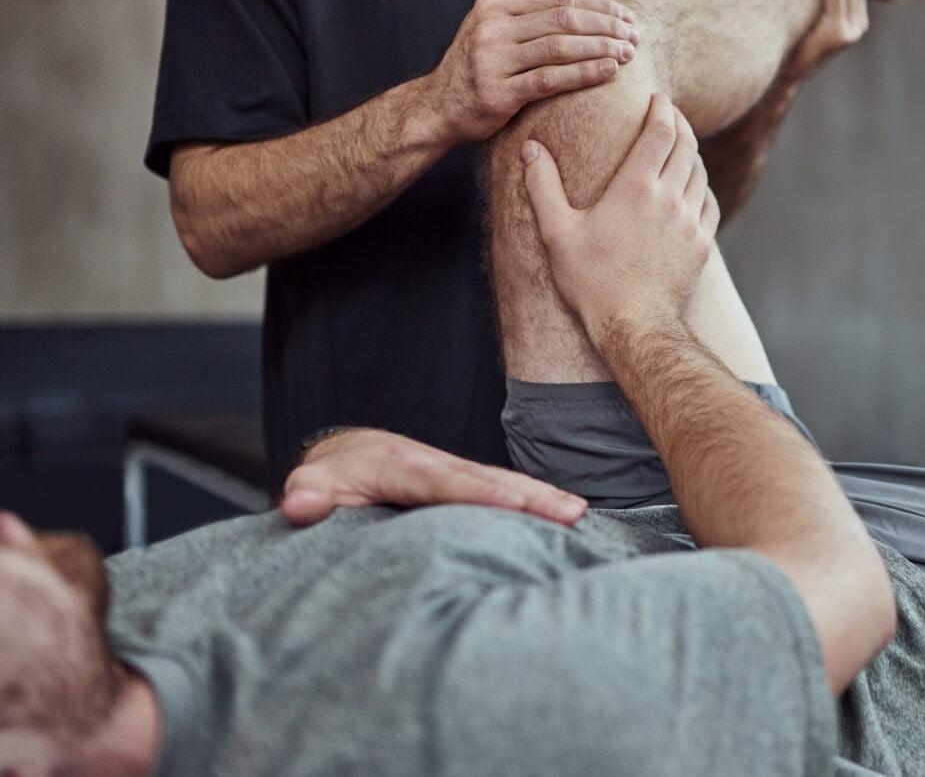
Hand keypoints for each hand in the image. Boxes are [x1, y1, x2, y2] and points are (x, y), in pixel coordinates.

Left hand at [280, 427, 588, 527]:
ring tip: (578, 514)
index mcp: (402, 466)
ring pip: (502, 482)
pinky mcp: (466, 484)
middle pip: (488, 480)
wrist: (348, 456)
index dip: (479, 494)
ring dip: (541, 496)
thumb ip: (306, 494)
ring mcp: (454, 472)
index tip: (513, 506)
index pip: (444, 482)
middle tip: (571, 511)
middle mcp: (436, 464)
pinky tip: (565, 516)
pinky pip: (503, 490)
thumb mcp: (309, 485)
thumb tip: (300, 506)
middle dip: (530, 494)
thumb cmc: (329, 479)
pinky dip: (535, 500)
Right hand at [428, 0, 641, 143]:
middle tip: (634, 37)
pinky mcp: (497, 92)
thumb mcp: (501, 15)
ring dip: (601, 49)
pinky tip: (609, 71)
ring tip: (628, 54)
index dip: (601, 6)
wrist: (439, 106)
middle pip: (564, 19)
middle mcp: (490, 26)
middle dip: (606, 27)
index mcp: (495, 2)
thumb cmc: (481, 58)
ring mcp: (491, 58)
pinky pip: (551, 80)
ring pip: (560, 48)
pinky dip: (584, 74)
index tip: (628, 18)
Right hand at [521, 92, 719, 336]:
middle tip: (671, 112)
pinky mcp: (703, 244)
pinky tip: (693, 188)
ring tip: (680, 147)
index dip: (662, 109)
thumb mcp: (557, 233)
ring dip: (692, 154)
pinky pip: (709, 203)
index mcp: (635, 188)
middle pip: (686, 145)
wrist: (635, 326)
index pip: (660, 132)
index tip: (658, 98)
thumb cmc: (592, 282)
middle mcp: (670, 198)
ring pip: (700, 173)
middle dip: (680, 123)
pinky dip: (702, 187)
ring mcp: (691, 222)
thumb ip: (543, 186)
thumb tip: (530, 148)